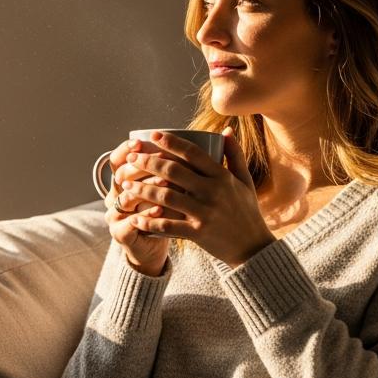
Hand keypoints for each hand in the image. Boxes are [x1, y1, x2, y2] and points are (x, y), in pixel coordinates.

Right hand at [102, 138, 169, 275]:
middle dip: (143, 166)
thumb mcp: (168, 188)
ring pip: (126, 197)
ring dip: (148, 189)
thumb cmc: (166, 213)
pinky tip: (161, 210)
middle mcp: (114, 195)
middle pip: (121, 175)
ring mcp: (114, 215)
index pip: (117, 159)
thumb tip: (194, 143)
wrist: (154, 247)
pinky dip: (147, 215)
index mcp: (121, 181)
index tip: (142, 141)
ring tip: (167, 184)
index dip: (127, 149)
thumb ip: (174, 168)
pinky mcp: (120, 233)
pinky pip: (131, 222)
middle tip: (163, 159)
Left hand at [118, 129, 275, 267]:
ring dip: (142, 190)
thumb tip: (227, 130)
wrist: (253, 248)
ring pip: (166, 197)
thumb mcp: (245, 181)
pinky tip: (135, 217)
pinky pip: (168, 226)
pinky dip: (149, 221)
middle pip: (173, 172)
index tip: (153, 135)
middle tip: (131, 158)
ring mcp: (205, 213)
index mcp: (222, 176)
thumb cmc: (246, 211)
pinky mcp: (198, 233)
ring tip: (125, 184)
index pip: (193, 153)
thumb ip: (235, 155)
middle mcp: (213, 192)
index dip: (171, 142)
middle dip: (148, 162)